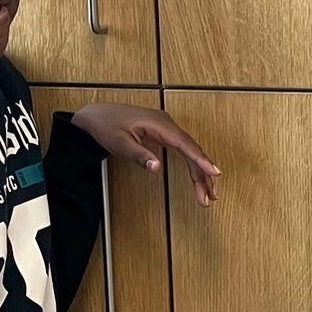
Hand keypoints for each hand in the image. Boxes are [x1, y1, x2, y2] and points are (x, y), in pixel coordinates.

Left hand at [72, 103, 220, 206]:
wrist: (96, 115)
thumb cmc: (106, 126)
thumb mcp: (120, 144)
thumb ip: (139, 156)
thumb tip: (156, 167)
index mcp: (158, 124)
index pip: (185, 144)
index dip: (202, 160)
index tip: (215, 172)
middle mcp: (167, 124)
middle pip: (192, 150)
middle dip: (204, 174)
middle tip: (210, 196)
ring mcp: (167, 128)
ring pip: (190, 152)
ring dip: (200, 173)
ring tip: (206, 195)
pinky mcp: (164, 133)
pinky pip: (183, 149)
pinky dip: (192, 165)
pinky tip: (197, 178)